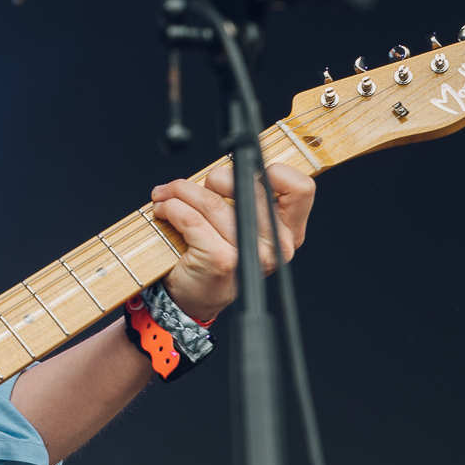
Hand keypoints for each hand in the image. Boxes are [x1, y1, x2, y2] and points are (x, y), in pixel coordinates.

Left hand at [149, 163, 314, 321]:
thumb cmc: (214, 254)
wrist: (194, 298)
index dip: (274, 172)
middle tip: (195, 186)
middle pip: (248, 187)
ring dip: (180, 191)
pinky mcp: (221, 259)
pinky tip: (164, 210)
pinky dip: (171, 208)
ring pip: (212, 201)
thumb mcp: (239, 224)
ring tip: (166, 195)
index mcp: (289, 232)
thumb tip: (225, 166)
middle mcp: (276, 245)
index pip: (300, 189)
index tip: (246, 173)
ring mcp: (250, 254)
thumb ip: (245, 196)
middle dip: (214, 177)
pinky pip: (191, 218)